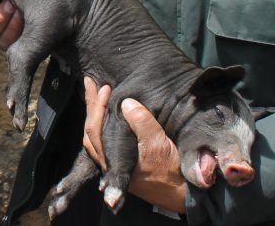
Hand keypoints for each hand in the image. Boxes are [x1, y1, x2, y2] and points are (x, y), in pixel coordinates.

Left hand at [82, 79, 186, 214]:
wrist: (183, 192)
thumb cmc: (172, 170)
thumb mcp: (159, 144)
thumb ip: (142, 123)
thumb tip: (126, 102)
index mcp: (114, 161)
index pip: (95, 130)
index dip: (97, 106)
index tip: (104, 88)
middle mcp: (110, 163)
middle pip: (91, 131)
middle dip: (91, 106)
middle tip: (90, 82)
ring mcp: (116, 163)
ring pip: (97, 136)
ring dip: (95, 113)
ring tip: (95, 92)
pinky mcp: (123, 160)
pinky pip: (107, 138)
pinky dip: (104, 121)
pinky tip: (108, 110)